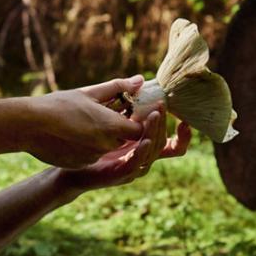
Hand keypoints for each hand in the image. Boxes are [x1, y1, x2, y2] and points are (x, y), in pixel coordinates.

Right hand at [26, 76, 146, 168]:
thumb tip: (139, 80)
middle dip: (116, 128)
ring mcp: (92, 157)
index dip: (134, 120)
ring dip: (100, 137)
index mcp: (112, 126)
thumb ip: (118, 87)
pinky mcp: (79, 165)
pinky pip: (90, 156)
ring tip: (82, 122)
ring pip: (105, 148)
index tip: (125, 110)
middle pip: (122, 139)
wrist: (30, 125)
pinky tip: (70, 134)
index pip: (139, 129)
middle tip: (101, 113)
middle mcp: (105, 145)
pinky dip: (86, 147)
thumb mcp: (88, 92)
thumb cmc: (59, 105)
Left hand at [60, 103, 192, 192]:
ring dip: (154, 135)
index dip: (183, 136)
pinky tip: (143, 141)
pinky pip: (134, 165)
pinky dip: (141, 153)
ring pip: (151, 154)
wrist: (70, 166)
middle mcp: (140, 159)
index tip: (185, 120)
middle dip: (162, 125)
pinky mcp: (118, 175)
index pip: (172, 145)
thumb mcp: (109, 116)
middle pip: (162, 145)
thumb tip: (140, 80)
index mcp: (143, 147)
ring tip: (154, 117)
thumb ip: (126, 101)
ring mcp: (131, 168)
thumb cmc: (90, 140)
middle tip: (161, 107)